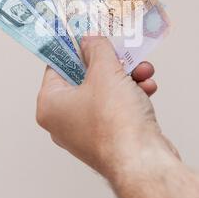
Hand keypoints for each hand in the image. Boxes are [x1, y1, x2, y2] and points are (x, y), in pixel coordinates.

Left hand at [37, 36, 176, 178]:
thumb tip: (90, 40)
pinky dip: (132, 96)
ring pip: (105, 92)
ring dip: (126, 78)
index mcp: (51, 104)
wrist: (143, 162)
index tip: (86, 34)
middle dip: (110, 64)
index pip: (56, 65)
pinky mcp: (109, 138)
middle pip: (84, 78)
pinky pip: (116, 108)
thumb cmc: (115, 122)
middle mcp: (64, 120)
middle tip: (120, 52)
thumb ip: (96, 49)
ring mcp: (86, 132)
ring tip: (142, 70)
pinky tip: (148, 89)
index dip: (74, 47)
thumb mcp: (105, 71)